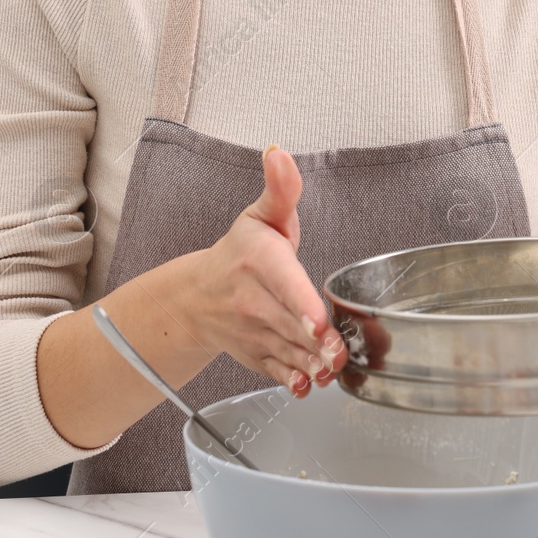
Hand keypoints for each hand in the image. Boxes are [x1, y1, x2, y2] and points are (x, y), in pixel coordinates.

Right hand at [182, 144, 346, 397]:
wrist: (198, 297)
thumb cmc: (240, 253)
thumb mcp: (261, 215)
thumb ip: (281, 189)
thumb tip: (279, 153)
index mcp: (260, 261)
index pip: (284, 284)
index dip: (302, 305)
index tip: (319, 323)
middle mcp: (253, 300)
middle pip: (292, 325)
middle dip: (318, 343)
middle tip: (340, 354)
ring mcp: (254, 333)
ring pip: (289, 353)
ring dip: (313, 365)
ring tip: (333, 370)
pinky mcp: (257, 356)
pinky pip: (277, 373)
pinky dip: (293, 382)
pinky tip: (309, 384)